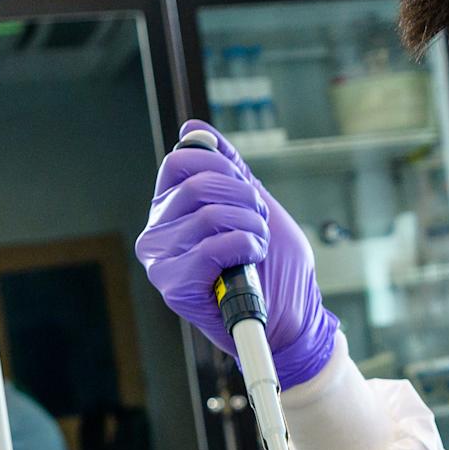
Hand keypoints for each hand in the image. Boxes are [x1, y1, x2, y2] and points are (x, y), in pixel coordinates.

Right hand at [135, 121, 339, 388]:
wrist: (291, 322)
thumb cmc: (275, 267)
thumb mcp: (255, 205)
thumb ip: (227, 168)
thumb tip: (194, 128)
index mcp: (171, 209)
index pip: (179, 162)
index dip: (222, 166)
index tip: (247, 189)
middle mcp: (157, 233)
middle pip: (195, 184)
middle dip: (244, 197)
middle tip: (261, 223)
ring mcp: (161, 261)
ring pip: (208, 213)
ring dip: (251, 226)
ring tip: (259, 246)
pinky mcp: (173, 286)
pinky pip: (212, 246)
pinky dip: (245, 246)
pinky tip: (251, 262)